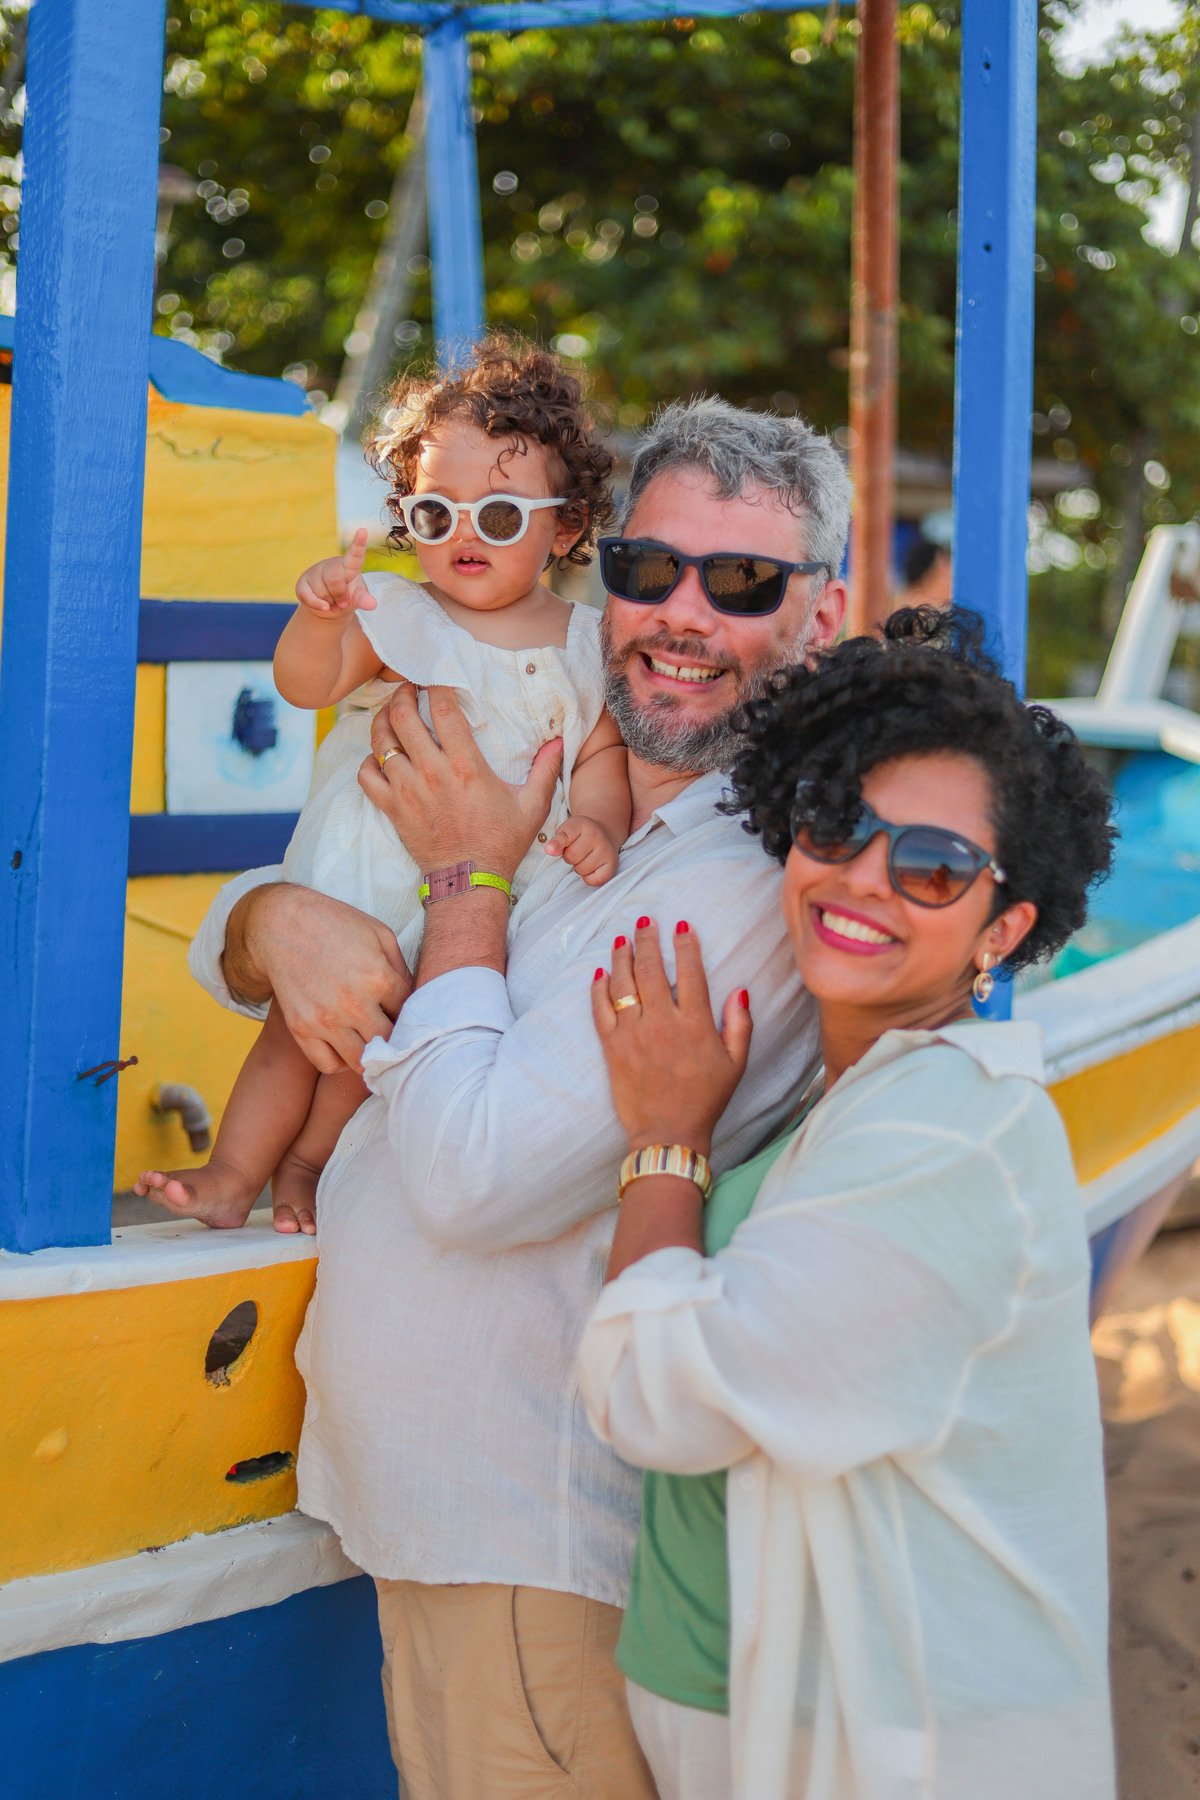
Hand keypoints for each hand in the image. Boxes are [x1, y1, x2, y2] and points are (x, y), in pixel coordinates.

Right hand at [231, 883, 411, 1072]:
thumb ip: (401, 968)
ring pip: (361, 1061)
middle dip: (394, 1039)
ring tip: (371, 1043)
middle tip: (391, 1031)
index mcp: (378, 977)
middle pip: (389, 1043)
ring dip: (370, 1057)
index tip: (403, 1012)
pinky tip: (345, 1044)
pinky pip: (327, 1064)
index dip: (410, 1014)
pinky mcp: (301, 1028)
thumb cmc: (334, 924)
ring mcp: (325, 1019)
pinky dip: (340, 1061)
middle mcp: (353, 1003)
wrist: (279, 925)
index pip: (408, 1014)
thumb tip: (414, 999)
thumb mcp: (379, 934)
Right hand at [295, 527, 375, 617]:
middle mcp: (332, 564)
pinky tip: (323, 606)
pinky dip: (317, 605)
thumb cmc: (347, 598)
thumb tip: (372, 604)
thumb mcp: (357, 599)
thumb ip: (363, 599)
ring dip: (329, 602)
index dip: (359, 543)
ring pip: (321, 590)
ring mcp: (316, 572)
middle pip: (335, 579)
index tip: (363, 531)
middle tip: (342, 603)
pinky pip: (308, 596)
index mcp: (350, 566)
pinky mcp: (302, 582)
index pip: (355, 554)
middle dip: (340, 595)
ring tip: (332, 601)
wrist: (329, 608)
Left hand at [359, 683, 563, 878]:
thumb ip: (545, 769)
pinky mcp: (392, 808)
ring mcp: (407, 791)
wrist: (468, 881)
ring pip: (380, 741)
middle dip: (401, 694)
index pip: (443, 710)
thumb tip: (559, 742)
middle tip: (407, 688)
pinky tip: (380, 757)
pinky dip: (368, 761)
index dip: (435, 686)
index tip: (435, 679)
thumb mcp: (533, 806)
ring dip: (382, 721)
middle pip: (402, 717)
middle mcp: (432, 773)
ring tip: (390, 713)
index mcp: (466, 766)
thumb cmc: (501, 843)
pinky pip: (366, 775)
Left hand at [545, 816, 620, 886]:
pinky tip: (591, 868)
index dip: (557, 844)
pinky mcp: (612, 865)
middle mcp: (597, 836)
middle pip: (571, 857)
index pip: (566, 836)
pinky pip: (594, 880)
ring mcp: (607, 851)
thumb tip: (550, 850)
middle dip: (569, 857)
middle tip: (576, 851)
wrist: (605, 832)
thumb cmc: (581, 833)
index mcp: (583, 825)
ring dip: (579, 867)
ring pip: (581, 870)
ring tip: (585, 857)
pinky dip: (589, 878)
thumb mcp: (567, 829)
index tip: (549, 849)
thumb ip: (557, 840)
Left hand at [592, 918, 752, 1155]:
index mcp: (695, 1024)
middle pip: (652, 969)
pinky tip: (601, 973)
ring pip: (624, 983)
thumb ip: (740, 1024)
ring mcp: (634, 1033)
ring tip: (623, 939)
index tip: (682, 925)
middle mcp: (662, 1023)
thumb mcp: (736, 1064)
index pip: (691, 972)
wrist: (668, 1134)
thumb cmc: (706, 1100)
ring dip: (622, 956)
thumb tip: (738, 990)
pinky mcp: (612, 1047)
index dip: (686, 944)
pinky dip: (599, 988)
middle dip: (648, 939)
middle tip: (645, 921)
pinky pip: (601, 1009)